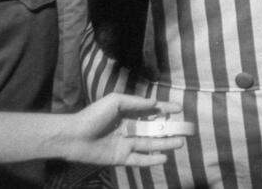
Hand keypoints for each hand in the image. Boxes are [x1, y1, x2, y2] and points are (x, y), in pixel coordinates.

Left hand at [65, 93, 186, 166]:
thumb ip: (135, 103)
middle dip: (171, 129)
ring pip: (150, 144)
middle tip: (187, 129)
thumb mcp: (115, 102)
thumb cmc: (93, 116)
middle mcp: (130, 128)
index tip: (179, 108)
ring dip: (166, 144)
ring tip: (181, 142)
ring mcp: (126, 144)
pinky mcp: (121, 158)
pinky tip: (164, 157)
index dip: (165, 109)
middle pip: (154, 129)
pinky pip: (140, 159)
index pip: (151, 110)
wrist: (74, 136)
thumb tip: (155, 102)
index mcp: (128, 113)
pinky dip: (152, 159)